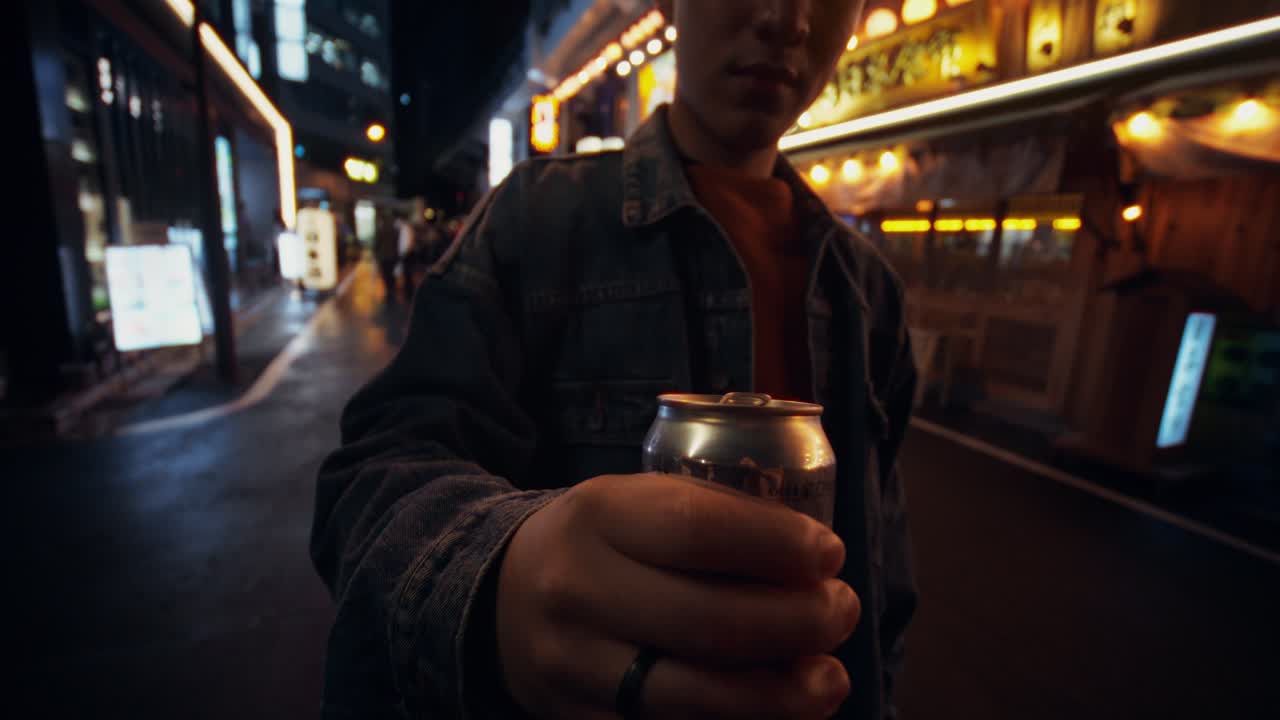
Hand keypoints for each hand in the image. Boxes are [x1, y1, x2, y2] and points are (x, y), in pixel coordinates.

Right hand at [495, 473, 860, 718]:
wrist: (501, 598)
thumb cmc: (602, 543)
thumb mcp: (637, 500)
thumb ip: (714, 517)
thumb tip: (817, 562)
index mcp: (597, 516)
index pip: (698, 531)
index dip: (778, 546)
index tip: (830, 553)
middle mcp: (578, 590)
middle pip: (709, 622)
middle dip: (798, 623)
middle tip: (841, 612)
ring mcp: (574, 667)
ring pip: (698, 698)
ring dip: (784, 695)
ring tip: (828, 678)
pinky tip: (779, 712)